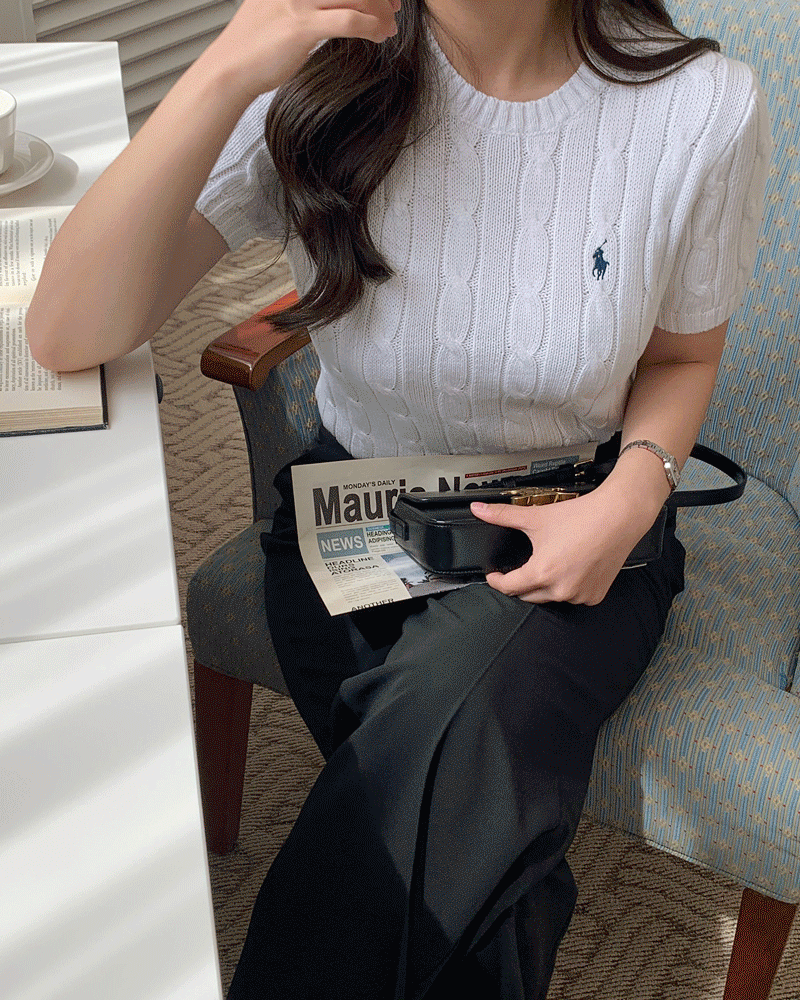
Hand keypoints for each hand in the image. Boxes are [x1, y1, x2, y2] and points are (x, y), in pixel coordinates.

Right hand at [201, 0, 401, 99]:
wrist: (229, 70)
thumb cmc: (251, 50)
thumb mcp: (274, 13)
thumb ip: (299, 6)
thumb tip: (325, 10)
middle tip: (392, 8)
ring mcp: (297, 3)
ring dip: (379, 11)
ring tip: (389, 27)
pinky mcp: (301, 27)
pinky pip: (348, 20)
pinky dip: (371, 26)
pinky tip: (379, 35)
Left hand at [470, 489, 654, 605]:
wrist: (619, 516)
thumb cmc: (582, 517)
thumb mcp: (536, 517)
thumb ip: (502, 515)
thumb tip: (479, 510)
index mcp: (542, 573)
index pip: (509, 588)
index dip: (497, 581)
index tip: (494, 576)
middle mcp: (561, 589)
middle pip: (528, 595)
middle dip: (520, 583)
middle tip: (519, 569)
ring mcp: (579, 595)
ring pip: (551, 597)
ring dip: (544, 586)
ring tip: (549, 564)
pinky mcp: (595, 595)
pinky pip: (573, 597)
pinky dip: (567, 588)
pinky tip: (569, 571)